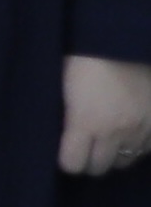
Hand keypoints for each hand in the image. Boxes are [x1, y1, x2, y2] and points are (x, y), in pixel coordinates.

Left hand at [66, 55, 150, 176]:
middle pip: (99, 167)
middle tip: (86, 150)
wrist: (121, 40)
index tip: (66, 153)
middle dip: (90, 161)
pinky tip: (130, 135)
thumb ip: (67, 116)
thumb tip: (63, 134)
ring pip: (126, 161)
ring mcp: (140, 129)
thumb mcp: (64, 89)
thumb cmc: (82, 58)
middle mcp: (114, 132)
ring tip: (108, 143)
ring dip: (115, 155)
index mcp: (85, 123)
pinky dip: (138, 146)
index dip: (67, 161)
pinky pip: (148, 149)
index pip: (73, 164)